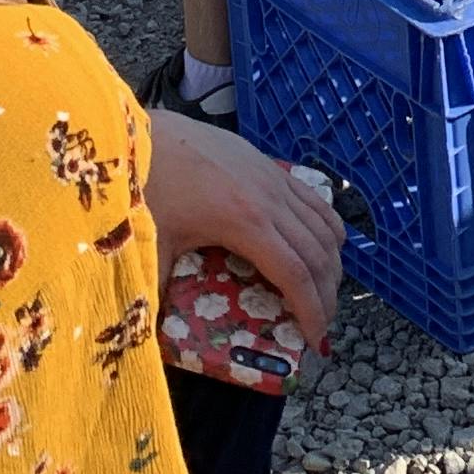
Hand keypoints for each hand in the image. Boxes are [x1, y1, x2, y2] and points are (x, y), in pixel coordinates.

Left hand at [145, 109, 346, 335]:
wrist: (141, 134)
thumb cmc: (147, 187)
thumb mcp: (151, 245)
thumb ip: (159, 292)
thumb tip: (154, 334)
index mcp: (246, 222)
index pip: (295, 274)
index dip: (311, 309)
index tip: (315, 339)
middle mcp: (271, 199)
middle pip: (319, 253)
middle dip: (327, 294)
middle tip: (321, 324)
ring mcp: (275, 178)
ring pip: (324, 225)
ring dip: (332, 263)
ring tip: (324, 292)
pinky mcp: (270, 166)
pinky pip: (314, 201)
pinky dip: (328, 228)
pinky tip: (322, 246)